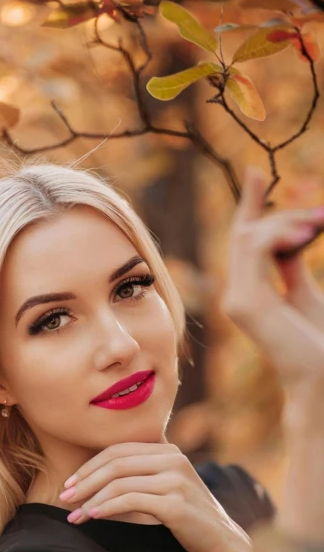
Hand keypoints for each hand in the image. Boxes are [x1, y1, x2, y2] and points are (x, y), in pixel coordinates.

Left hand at [59, 442, 251, 551]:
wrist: (224, 543)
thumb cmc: (187, 519)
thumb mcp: (159, 492)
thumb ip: (132, 483)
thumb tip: (86, 489)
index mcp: (168, 451)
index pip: (118, 451)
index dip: (89, 466)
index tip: (69, 484)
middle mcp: (173, 459)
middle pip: (115, 463)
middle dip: (85, 480)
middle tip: (64, 498)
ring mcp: (177, 480)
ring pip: (120, 482)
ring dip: (91, 499)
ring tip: (74, 515)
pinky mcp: (176, 504)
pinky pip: (130, 501)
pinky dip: (106, 508)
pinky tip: (93, 516)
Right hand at [223, 166, 323, 399]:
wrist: (320, 378)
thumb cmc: (318, 343)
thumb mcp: (306, 295)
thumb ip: (291, 268)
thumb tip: (289, 240)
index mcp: (249, 294)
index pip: (243, 242)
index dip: (249, 205)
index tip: (255, 173)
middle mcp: (236, 296)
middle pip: (245, 235)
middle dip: (276, 212)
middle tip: (317, 212)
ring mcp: (237, 300)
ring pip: (250, 238)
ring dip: (286, 224)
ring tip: (319, 225)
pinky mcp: (245, 303)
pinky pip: (256, 251)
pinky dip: (280, 235)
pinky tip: (306, 236)